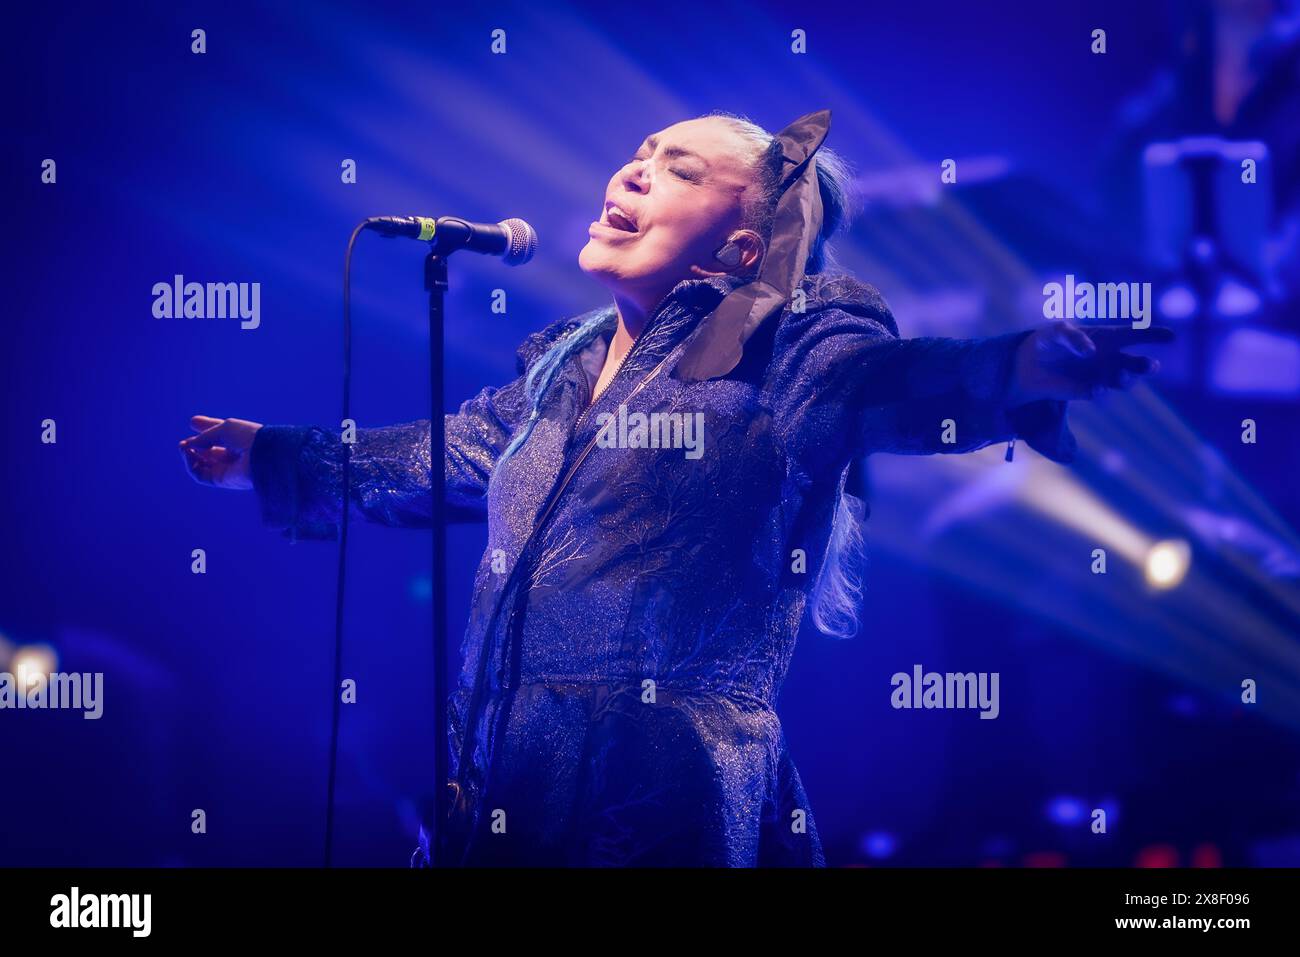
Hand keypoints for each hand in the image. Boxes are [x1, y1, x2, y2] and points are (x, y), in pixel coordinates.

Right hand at [179, 415, 262, 489]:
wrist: (264, 454)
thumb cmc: (249, 436)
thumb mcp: (224, 429)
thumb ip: (204, 436)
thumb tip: (188, 445)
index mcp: (238, 439)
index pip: (218, 436)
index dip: (204, 429)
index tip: (193, 422)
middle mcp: (233, 455)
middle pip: (208, 452)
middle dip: (193, 446)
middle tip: (182, 443)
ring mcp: (227, 469)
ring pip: (201, 464)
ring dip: (189, 456)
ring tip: (184, 447)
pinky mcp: (222, 481)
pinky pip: (201, 475)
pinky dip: (191, 465)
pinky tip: (188, 454)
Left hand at [1009, 322, 1173, 404]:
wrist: (1028, 365)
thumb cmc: (1047, 341)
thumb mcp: (1056, 331)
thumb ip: (1073, 337)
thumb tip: (1091, 352)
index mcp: (1108, 337)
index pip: (1136, 334)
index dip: (1154, 334)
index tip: (1172, 337)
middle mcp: (1111, 357)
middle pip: (1138, 363)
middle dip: (1147, 366)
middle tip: (1151, 365)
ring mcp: (1102, 376)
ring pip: (1125, 382)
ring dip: (1127, 380)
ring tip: (1121, 377)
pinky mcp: (1089, 392)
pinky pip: (1102, 395)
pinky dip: (1101, 393)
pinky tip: (1094, 389)